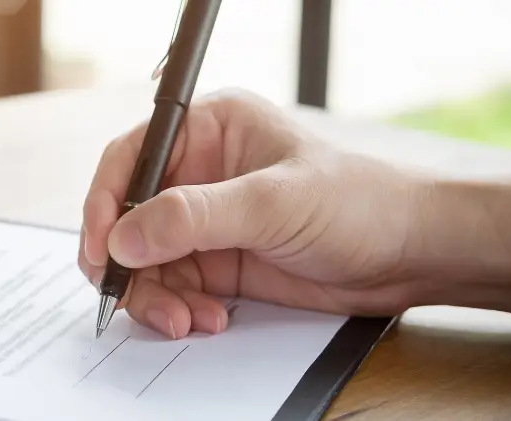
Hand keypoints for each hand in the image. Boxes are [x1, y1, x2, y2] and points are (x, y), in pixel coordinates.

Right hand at [79, 88, 510, 339]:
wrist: (410, 254)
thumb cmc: (359, 202)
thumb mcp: (273, 202)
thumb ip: (194, 217)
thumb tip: (124, 237)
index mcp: (207, 129)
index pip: (129, 158)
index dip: (103, 202)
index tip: (100, 246)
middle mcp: (197, 172)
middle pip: (125, 216)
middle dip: (126, 262)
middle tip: (129, 296)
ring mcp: (204, 221)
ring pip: (143, 260)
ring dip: (153, 295)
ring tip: (184, 318)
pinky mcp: (216, 261)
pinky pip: (170, 287)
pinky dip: (176, 308)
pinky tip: (206, 319)